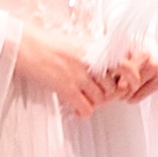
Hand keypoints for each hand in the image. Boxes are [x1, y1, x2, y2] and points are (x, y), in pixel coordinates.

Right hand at [15, 31, 157, 112]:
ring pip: (102, 98)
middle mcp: (92, 62)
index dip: (131, 80)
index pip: (127, 65)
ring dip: (95, 103)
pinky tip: (77, 109)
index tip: (125, 86)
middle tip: (99, 96)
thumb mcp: (79, 44)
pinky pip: (86, 108)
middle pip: (114, 87)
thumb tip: (111, 70)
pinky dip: (83, 112)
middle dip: (109, 95)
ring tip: (84, 101)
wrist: (27, 46)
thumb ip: (96, 55)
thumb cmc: (49, 45)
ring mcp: (80, 75)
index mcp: (97, 49)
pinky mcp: (67, 87)